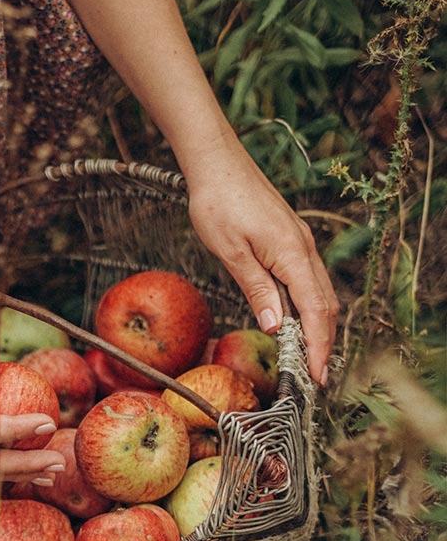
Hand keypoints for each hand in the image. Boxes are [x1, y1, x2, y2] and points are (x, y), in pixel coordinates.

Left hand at [185, 153, 338, 385]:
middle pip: (325, 305)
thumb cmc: (217, 203)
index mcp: (292, 254)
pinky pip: (306, 278)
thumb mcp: (231, 252)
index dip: (318, 346)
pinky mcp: (289, 238)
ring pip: (318, 292)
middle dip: (323, 343)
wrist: (216, 163)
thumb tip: (276, 325)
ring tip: (306, 356)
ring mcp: (299, 242)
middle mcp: (304, 248)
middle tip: (314, 377)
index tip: (317, 376)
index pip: (315, 311)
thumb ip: (256, 289)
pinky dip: (306, 305)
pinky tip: (292, 318)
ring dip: (316, 325)